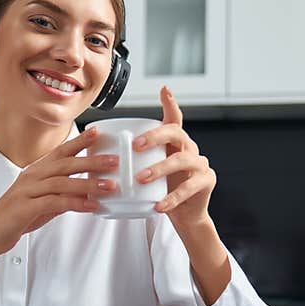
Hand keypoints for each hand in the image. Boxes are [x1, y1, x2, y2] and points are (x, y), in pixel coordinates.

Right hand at [0, 128, 117, 254]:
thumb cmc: (16, 216)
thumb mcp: (43, 203)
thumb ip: (62, 195)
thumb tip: (85, 194)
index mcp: (36, 172)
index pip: (60, 152)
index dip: (79, 142)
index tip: (97, 133)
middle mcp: (32, 177)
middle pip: (65, 164)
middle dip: (91, 161)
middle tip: (114, 160)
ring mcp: (28, 191)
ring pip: (62, 182)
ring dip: (88, 183)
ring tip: (110, 186)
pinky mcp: (26, 207)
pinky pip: (55, 203)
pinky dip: (76, 203)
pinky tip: (92, 206)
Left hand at [133, 86, 215, 229]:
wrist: (184, 215)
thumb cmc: (162, 190)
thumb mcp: (146, 171)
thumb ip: (131, 161)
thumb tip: (98, 154)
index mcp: (174, 142)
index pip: (174, 118)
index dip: (170, 103)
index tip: (163, 90)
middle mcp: (189, 148)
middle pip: (176, 133)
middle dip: (155, 136)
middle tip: (135, 146)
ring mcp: (200, 164)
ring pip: (182, 159)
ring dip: (159, 167)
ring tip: (141, 178)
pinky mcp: (205, 182)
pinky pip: (189, 187)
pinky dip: (172, 197)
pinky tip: (159, 205)